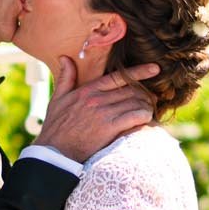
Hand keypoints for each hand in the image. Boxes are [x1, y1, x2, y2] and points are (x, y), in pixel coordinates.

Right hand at [32, 57, 158, 160]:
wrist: (54, 152)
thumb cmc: (56, 127)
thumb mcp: (57, 99)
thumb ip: (65, 77)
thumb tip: (65, 57)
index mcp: (87, 90)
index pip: (118, 77)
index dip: (139, 71)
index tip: (154, 69)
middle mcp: (97, 99)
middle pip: (131, 90)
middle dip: (145, 94)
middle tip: (151, 100)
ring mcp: (104, 113)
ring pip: (135, 102)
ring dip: (146, 106)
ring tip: (149, 111)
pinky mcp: (109, 128)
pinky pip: (134, 116)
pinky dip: (144, 116)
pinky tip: (145, 120)